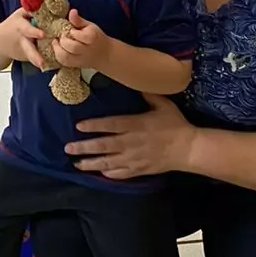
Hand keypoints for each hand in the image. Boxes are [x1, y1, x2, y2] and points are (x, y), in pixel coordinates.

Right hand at [0, 7, 45, 68]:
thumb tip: (49, 4)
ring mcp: (24, 52)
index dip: (34, 32)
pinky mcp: (27, 59)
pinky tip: (49, 62)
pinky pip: (36, 59)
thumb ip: (32, 11)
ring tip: (43, 65)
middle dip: (34, 55)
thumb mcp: (19, 14)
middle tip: (41, 62)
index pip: (27, 29)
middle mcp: (22, 41)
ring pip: (31, 57)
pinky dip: (42, 60)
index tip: (43, 34)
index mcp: (20, 27)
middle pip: (28, 49)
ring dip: (37, 62)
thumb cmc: (13, 25)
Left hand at [53, 7, 109, 70]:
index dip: (71, 31)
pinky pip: (64, 62)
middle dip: (63, 40)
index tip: (70, 29)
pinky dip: (58, 55)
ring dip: (57, 49)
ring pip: (66, 57)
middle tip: (61, 36)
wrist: (104, 54)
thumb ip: (79, 20)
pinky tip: (58, 49)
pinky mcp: (75, 65)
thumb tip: (72, 11)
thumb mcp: (90, 26)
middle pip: (72, 47)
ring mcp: (81, 60)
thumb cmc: (95, 37)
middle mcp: (86, 50)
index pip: (78, 35)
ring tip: (56, 42)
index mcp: (92, 38)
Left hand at [65, 95, 192, 178]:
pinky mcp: (139, 170)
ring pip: (107, 163)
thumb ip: (148, 94)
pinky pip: (120, 174)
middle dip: (83, 147)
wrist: (187, 148)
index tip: (78, 126)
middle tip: (68, 148)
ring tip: (76, 164)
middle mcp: (130, 143)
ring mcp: (133, 158)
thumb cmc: (175, 124)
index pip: (110, 125)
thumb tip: (135, 82)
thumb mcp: (163, 104)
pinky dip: (108, 173)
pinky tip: (99, 173)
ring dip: (90, 163)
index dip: (93, 126)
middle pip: (103, 146)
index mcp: (135, 124)